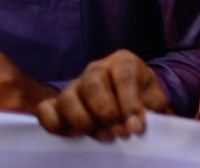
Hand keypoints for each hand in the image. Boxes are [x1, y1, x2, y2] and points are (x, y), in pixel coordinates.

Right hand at [36, 50, 170, 141]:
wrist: (127, 99)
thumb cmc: (142, 97)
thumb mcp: (154, 98)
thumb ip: (153, 108)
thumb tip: (144, 120)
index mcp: (123, 62)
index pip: (124, 76)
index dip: (129, 103)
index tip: (136, 127)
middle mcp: (96, 69)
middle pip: (93, 83)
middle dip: (106, 112)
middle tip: (119, 133)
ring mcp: (74, 84)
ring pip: (68, 98)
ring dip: (84, 121)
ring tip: (103, 138)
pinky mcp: (57, 102)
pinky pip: (45, 110)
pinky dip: (56, 125)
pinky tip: (75, 136)